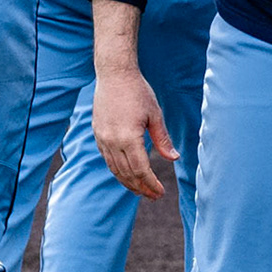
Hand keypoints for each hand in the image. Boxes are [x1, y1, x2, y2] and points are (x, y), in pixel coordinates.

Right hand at [93, 69, 177, 199]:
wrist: (114, 75)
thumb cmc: (138, 92)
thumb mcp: (155, 115)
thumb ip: (162, 139)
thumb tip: (173, 158)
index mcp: (128, 138)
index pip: (140, 170)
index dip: (150, 184)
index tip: (160, 192)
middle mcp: (112, 141)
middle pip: (126, 173)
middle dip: (140, 187)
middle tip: (154, 196)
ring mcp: (102, 139)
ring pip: (114, 169)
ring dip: (128, 182)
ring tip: (141, 190)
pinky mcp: (98, 134)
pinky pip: (107, 159)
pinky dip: (117, 170)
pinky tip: (127, 174)